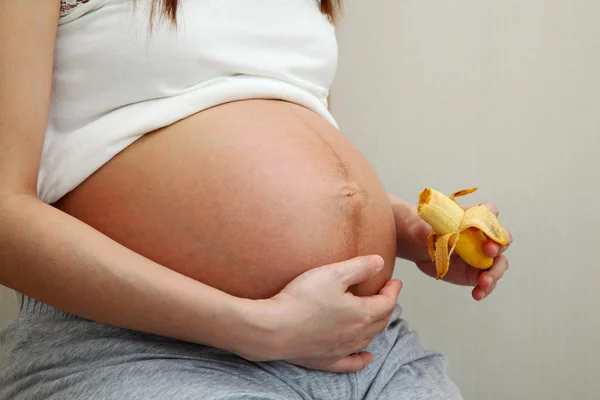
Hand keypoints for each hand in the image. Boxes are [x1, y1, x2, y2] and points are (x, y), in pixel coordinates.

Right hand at [237, 255, 401, 372]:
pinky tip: (366, 357)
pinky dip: (361, 359)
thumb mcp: (332, 273)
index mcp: (361, 313)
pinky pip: (350, 363)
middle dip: (386, 307)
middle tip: (386, 295)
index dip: (393, 291)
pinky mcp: (325, 360)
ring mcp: (341, 349)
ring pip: (367, 340)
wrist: (273, 329)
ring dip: (376, 327)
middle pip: (380, 321)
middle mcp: (355, 335)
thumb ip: (359, 267)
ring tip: (375, 317)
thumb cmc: (301, 299)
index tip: (394, 282)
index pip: (386, 302)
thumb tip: (380, 262)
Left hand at [405, 201, 511, 300]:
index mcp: (472, 217)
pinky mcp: (476, 273)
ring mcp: (482, 256)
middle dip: (498, 246)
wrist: (417, 246)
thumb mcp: (427, 226)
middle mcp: (483, 236)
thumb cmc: (424, 230)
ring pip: (499, 264)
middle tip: (488, 253)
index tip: (485, 231)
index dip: (491, 222)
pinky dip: (485, 289)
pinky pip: (487, 282)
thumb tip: (446, 232)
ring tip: (483, 282)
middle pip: (501, 240)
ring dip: (495, 273)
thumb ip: (438, 228)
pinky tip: (476, 294)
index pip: (490, 213)